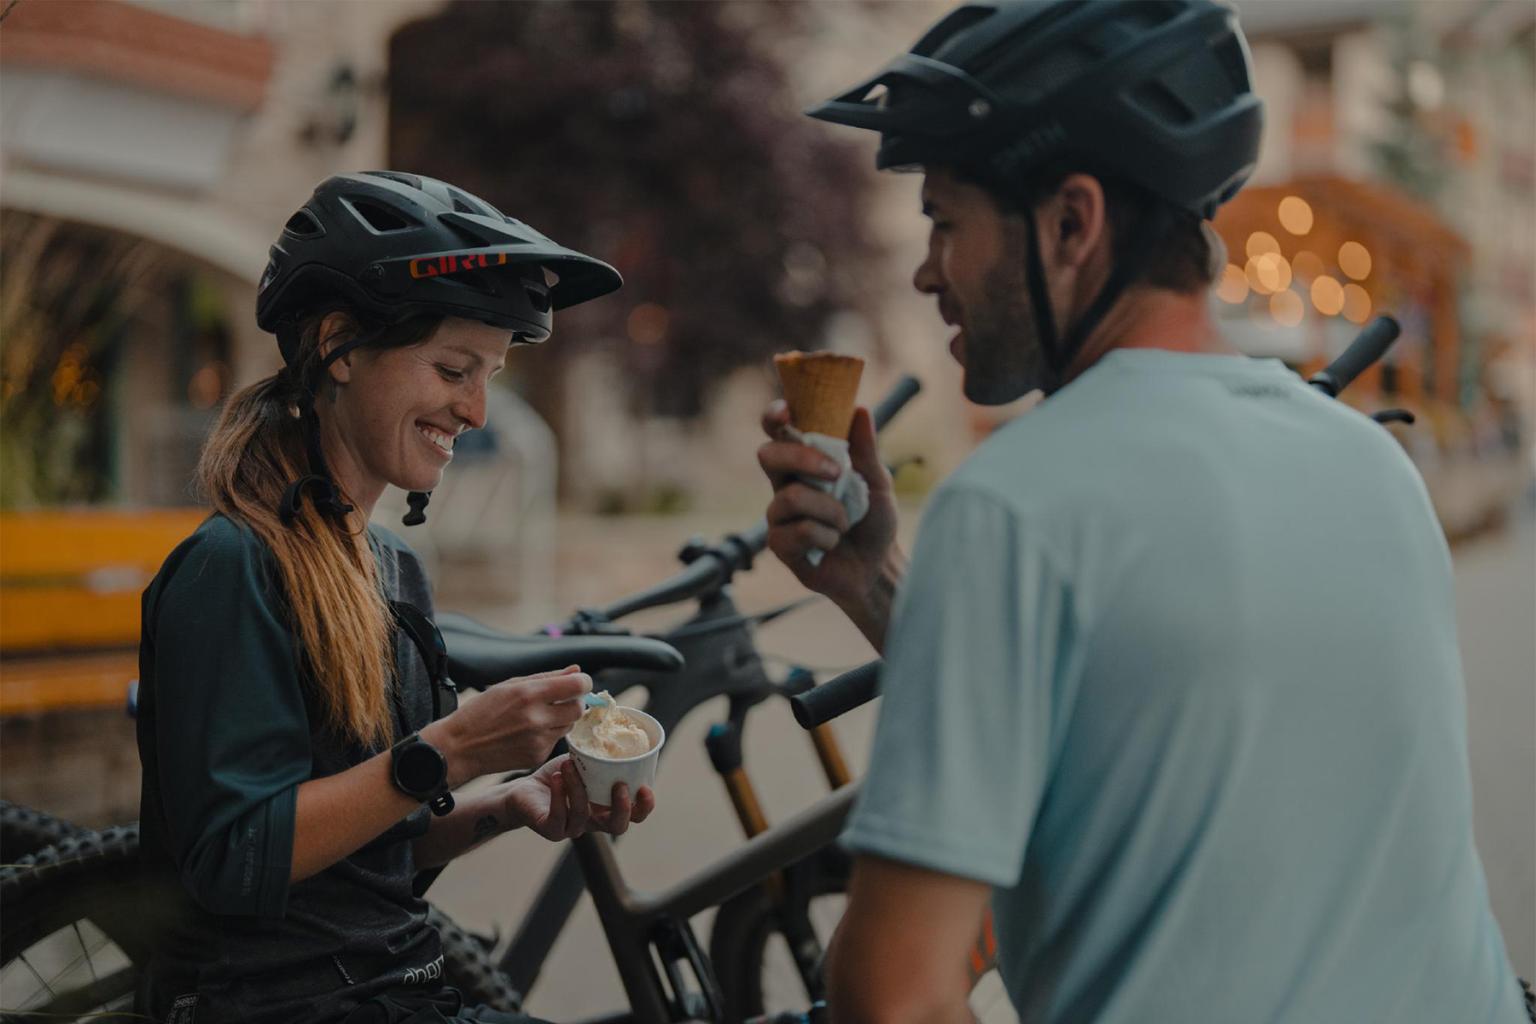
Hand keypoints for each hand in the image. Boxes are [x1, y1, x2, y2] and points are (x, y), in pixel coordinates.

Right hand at [426, 666, 589, 784]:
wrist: (460, 748)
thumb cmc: (482, 712)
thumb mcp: (510, 685)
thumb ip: (547, 677)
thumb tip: (576, 670)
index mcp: (529, 695)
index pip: (576, 686)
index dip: (582, 682)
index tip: (578, 683)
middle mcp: (537, 719)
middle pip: (578, 708)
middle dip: (575, 701)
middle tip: (560, 699)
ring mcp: (538, 741)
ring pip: (569, 726)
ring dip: (562, 718)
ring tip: (538, 716)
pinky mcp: (537, 757)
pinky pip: (555, 741)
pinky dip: (548, 734)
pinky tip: (528, 733)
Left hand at [505, 756, 655, 841]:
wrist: (524, 788)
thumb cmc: (559, 774)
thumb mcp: (584, 762)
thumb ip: (601, 755)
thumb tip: (616, 723)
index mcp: (607, 806)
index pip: (634, 815)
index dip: (645, 806)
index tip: (646, 788)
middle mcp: (593, 821)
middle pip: (618, 826)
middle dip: (623, 807)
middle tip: (620, 785)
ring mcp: (572, 827)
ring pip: (583, 815)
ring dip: (578, 788)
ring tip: (570, 765)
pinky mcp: (550, 829)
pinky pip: (558, 817)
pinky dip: (560, 796)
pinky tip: (558, 777)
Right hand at [757, 401, 897, 611]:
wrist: (878, 566)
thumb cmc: (874, 521)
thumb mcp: (877, 480)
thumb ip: (866, 449)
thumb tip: (859, 410)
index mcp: (804, 463)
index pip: (777, 433)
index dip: (773, 417)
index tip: (787, 412)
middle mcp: (785, 485)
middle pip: (768, 455)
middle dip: (803, 459)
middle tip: (837, 473)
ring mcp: (779, 516)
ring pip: (791, 498)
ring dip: (830, 511)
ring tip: (845, 524)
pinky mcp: (780, 545)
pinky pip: (798, 530)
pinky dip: (826, 537)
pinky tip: (832, 544)